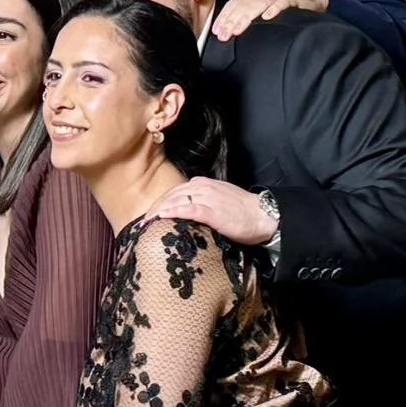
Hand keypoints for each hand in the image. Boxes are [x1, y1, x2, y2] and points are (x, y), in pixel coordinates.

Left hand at [150, 176, 277, 244]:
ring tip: (147, 222)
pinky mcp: (212, 210)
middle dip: (155, 207)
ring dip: (159, 210)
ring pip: (176, 200)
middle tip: (142, 221)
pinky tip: (162, 217)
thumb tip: (185, 214)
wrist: (263, 215)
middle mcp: (202, 187)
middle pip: (171, 195)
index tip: (150, 214)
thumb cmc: (242, 212)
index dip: (160, 203)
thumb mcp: (218, 201)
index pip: (174, 191)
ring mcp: (207, 197)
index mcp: (202, 184)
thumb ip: (201, 203)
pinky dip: (173, 212)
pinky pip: (188, 209)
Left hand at [211, 0, 328, 41]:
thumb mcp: (262, 13)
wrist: (310, 1)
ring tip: (238, 30)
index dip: (224, 17)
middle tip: (224, 35)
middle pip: (243, 5)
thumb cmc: (282, 10)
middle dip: (231, 20)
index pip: (234, 4)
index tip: (216, 31)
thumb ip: (247, 19)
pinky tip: (266, 18)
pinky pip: (281, 3)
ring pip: (258, 4)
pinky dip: (274, 9)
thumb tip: (229, 34)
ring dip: (246, 17)